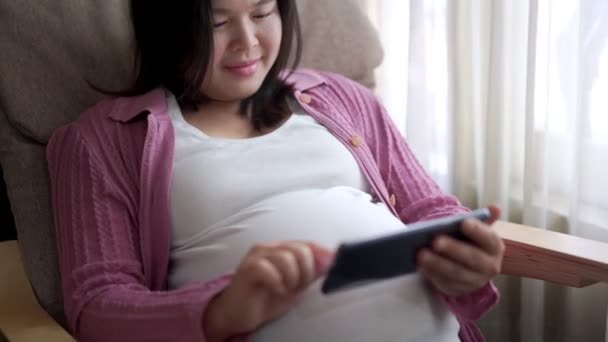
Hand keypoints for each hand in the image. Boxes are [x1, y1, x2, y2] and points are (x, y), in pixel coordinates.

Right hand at [203, 241, 333, 340]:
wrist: (238, 314)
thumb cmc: (267, 299)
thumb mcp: (296, 286)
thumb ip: (311, 273)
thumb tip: (331, 262)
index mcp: (282, 249)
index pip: (308, 244)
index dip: (322, 254)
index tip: (332, 267)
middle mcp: (269, 247)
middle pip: (300, 249)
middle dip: (305, 272)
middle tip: (297, 287)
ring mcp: (257, 255)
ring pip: (286, 258)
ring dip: (291, 279)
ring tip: (285, 289)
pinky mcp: (247, 268)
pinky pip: (268, 269)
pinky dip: (277, 282)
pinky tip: (275, 290)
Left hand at [417, 205, 504, 296]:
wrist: (469, 267)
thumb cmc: (471, 242)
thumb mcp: (477, 230)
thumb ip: (483, 219)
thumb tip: (496, 208)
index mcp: (495, 247)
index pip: (489, 239)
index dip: (477, 231)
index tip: (463, 223)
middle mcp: (489, 266)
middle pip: (471, 257)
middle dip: (452, 249)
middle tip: (435, 240)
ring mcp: (475, 281)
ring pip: (456, 273)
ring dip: (437, 264)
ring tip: (421, 253)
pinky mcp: (459, 290)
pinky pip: (445, 283)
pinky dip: (432, 274)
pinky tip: (420, 265)